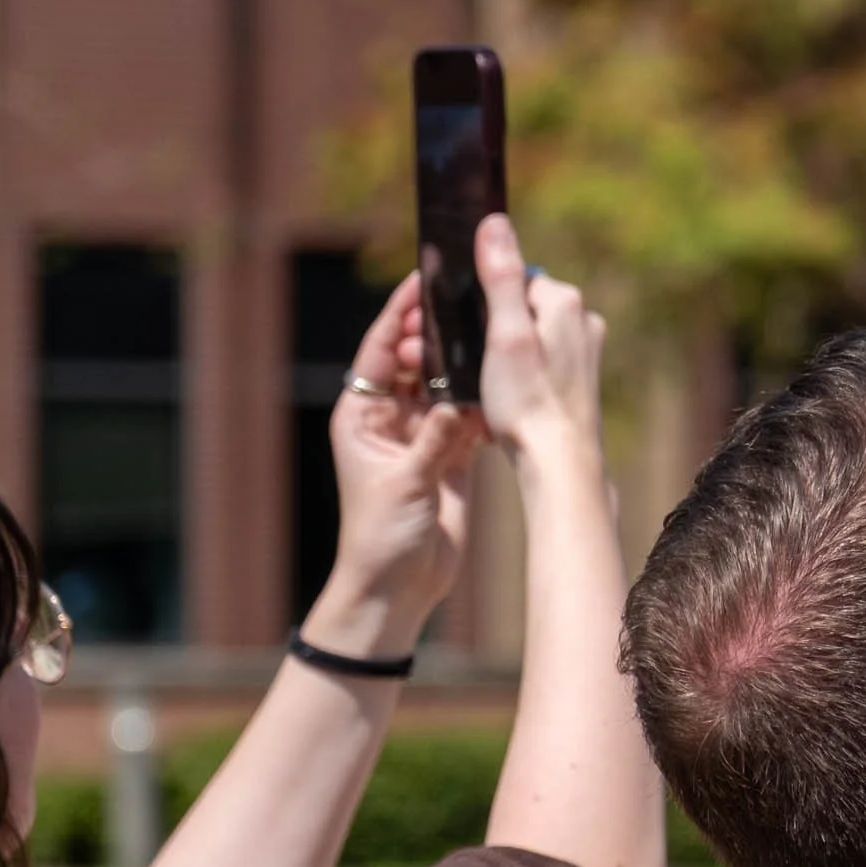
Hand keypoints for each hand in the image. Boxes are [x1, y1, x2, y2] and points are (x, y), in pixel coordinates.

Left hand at [308, 276, 480, 657]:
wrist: (398, 586)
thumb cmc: (381, 535)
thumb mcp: (405, 482)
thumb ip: (433, 438)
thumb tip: (458, 400)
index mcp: (361, 416)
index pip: (381, 352)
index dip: (400, 314)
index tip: (422, 280)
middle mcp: (390, 419)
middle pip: (417, 360)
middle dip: (439, 332)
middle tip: (469, 302)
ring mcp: (422, 435)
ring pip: (446, 383)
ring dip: (465, 363)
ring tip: (492, 330)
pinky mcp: (451, 455)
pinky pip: (469, 414)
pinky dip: (484, 399)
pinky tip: (504, 379)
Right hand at [474, 214, 607, 473]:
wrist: (559, 463)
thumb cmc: (528, 400)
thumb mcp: (505, 334)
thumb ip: (501, 277)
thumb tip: (494, 221)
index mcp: (565, 301)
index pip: (511, 278)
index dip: (480, 302)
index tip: (462, 330)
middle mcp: (583, 319)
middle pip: (519, 305)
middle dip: (490, 327)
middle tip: (469, 361)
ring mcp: (586, 350)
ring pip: (529, 334)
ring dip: (503, 352)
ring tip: (489, 384)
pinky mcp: (581, 378)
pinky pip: (540, 360)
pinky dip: (520, 372)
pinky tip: (508, 398)